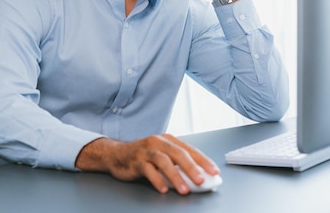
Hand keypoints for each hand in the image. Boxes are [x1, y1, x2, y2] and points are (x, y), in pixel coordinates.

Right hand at [75, 134, 219, 194]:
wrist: (116, 154)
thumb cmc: (143, 156)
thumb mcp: (162, 156)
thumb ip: (177, 164)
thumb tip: (198, 177)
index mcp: (168, 139)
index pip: (190, 149)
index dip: (203, 160)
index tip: (214, 171)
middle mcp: (158, 142)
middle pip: (178, 153)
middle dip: (191, 168)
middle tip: (201, 180)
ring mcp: (146, 150)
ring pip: (163, 161)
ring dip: (176, 176)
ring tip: (184, 189)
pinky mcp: (135, 160)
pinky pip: (148, 170)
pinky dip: (157, 179)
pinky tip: (163, 189)